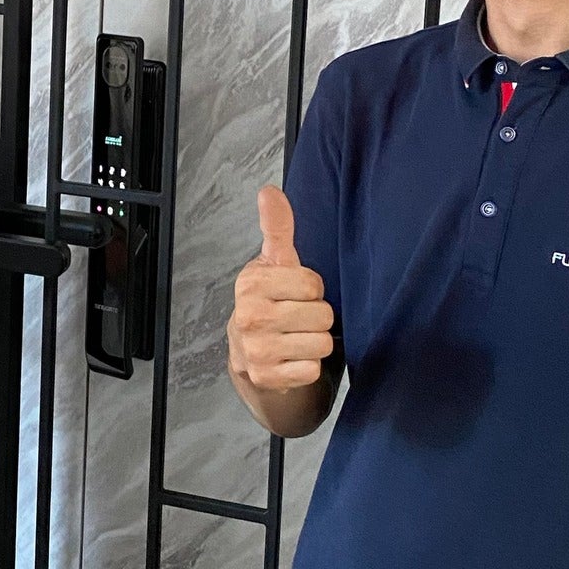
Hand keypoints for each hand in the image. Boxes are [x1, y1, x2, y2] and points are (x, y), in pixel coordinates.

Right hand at [227, 186, 335, 394]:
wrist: (251, 354)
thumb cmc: (270, 301)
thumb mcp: (275, 262)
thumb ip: (277, 227)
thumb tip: (270, 191)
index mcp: (251, 284)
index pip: (312, 284)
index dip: (312, 289)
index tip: (295, 293)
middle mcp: (248, 317)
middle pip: (320, 315)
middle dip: (316, 317)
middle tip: (298, 318)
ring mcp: (255, 350)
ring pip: (321, 343)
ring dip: (316, 342)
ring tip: (297, 338)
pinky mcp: (266, 378)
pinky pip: (311, 370)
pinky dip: (308, 367)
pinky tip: (292, 359)